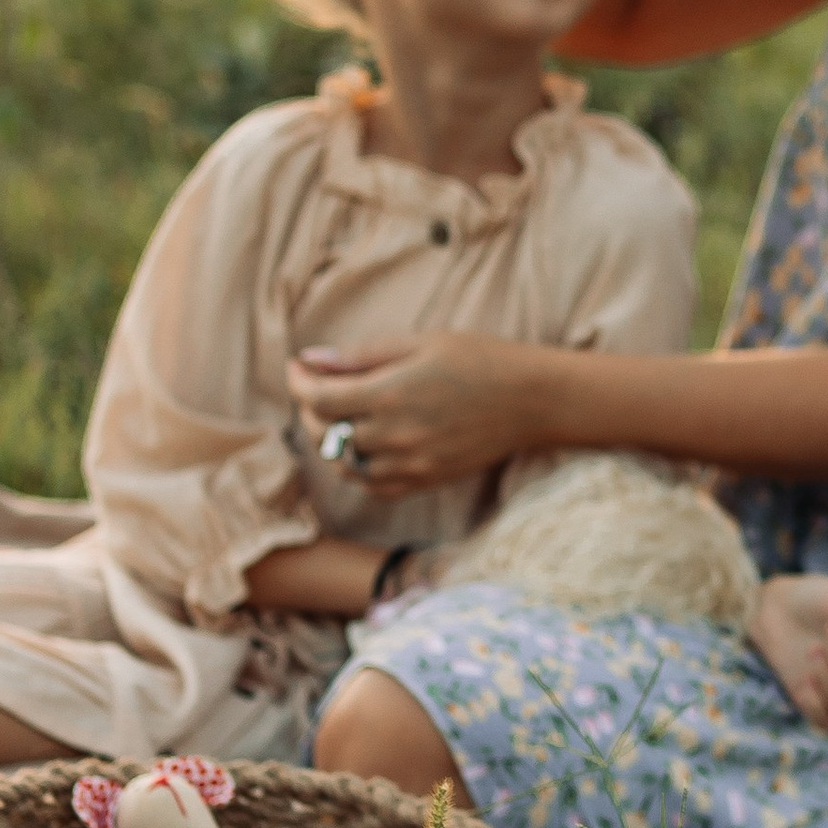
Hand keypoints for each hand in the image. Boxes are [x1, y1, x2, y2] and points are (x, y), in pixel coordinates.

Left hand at [290, 333, 549, 495]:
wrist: (530, 400)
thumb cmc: (477, 359)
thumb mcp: (418, 342)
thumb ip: (361, 355)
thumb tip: (312, 360)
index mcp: (388, 394)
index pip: (317, 399)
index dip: (298, 381)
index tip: (297, 365)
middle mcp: (393, 436)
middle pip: (324, 432)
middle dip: (311, 406)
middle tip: (318, 382)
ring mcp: (408, 465)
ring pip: (343, 463)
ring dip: (331, 438)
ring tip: (339, 412)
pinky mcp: (423, 482)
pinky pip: (372, 486)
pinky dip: (357, 467)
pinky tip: (364, 443)